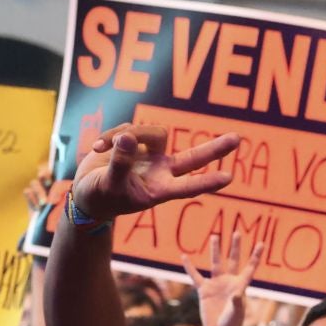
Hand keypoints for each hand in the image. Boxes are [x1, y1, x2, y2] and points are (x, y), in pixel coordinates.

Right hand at [70, 123, 238, 223]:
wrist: (87, 192)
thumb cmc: (101, 197)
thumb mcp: (109, 185)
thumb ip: (120, 162)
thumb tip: (128, 136)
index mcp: (159, 190)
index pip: (188, 186)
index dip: (207, 181)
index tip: (229, 178)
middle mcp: (160, 171)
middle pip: (193, 157)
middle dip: (215, 148)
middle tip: (238, 139)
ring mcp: (150, 154)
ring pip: (150, 132)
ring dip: (127, 134)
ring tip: (99, 147)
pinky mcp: (135, 140)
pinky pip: (128, 128)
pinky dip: (110, 135)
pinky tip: (96, 146)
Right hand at [183, 231, 260, 325]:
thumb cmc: (232, 324)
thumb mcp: (237, 312)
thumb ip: (237, 301)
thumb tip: (237, 293)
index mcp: (241, 285)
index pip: (250, 267)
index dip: (255, 256)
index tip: (261, 243)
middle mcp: (229, 282)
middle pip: (233, 260)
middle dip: (235, 247)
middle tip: (237, 232)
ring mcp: (216, 285)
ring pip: (215, 263)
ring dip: (215, 250)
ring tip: (215, 236)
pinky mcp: (204, 290)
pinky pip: (195, 276)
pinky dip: (189, 267)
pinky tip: (184, 256)